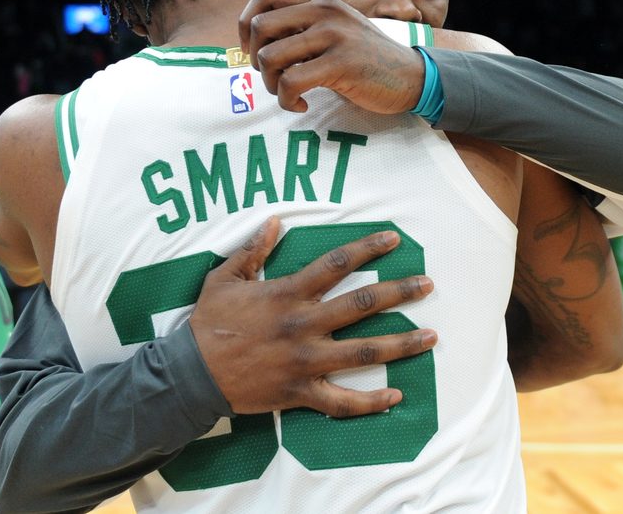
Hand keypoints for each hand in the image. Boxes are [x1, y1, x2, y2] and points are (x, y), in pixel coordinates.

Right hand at [189, 216, 436, 417]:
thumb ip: (253, 250)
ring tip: (431, 336)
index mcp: (287, 293)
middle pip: (362, 305)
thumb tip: (275, 221)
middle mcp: (303, 325)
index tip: (394, 239)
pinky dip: (371, 402)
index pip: (336, 263)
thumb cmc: (208, 323)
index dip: (368, 248)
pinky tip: (397, 396)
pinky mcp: (301, 393)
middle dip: (400, 292)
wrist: (191, 375)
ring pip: (364, 352)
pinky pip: (342, 402)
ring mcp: (306, 361)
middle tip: (428, 285)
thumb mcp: (224, 278)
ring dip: (401, 344)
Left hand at [238, 0, 425, 113]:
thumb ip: (302, 27)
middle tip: (273, 77)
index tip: (251, 49)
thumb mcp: (334, 30)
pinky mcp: (340, 63)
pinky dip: (288, 101)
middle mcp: (325, 11)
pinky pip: (290, 82)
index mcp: (320, 0)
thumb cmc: (365, 59)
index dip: (246, 23)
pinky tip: (302, 104)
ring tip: (289, 93)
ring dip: (271, 84)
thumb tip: (255, 40)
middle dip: (256, 59)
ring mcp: (334, 35)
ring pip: (270, 57)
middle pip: (260, 27)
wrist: (411, 76)